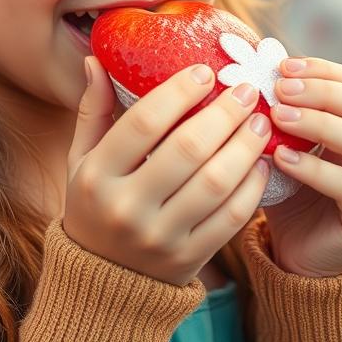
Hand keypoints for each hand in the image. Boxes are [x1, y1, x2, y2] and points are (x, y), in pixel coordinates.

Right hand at [63, 56, 272, 285]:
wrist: (101, 282)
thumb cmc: (93, 203)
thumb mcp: (80, 158)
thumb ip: (93, 110)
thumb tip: (96, 59)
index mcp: (95, 176)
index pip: (143, 123)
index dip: (178, 92)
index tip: (205, 71)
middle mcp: (126, 207)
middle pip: (187, 149)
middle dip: (224, 114)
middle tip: (246, 90)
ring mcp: (160, 237)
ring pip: (216, 182)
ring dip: (246, 146)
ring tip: (261, 121)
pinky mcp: (189, 259)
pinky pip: (231, 218)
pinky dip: (252, 187)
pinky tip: (261, 162)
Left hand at [263, 57, 341, 276]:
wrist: (301, 251)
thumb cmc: (295, 189)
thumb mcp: (290, 142)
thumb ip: (283, 110)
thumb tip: (255, 68)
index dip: (323, 71)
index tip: (282, 66)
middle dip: (322, 93)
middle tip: (280, 89)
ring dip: (319, 124)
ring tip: (278, 117)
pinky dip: (313, 168)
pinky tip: (281, 158)